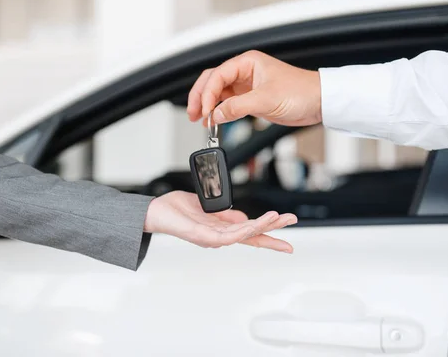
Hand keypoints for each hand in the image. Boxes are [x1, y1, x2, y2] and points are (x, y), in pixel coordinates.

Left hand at [144, 191, 296, 252]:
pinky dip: (244, 230)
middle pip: (252, 236)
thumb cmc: (176, 210)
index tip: (286, 226)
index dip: (269, 231)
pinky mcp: (203, 237)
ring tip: (278, 218)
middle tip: (292, 222)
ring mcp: (212, 238)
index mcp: (221, 229)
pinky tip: (255, 223)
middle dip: (274, 231)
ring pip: (244, 235)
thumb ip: (226, 214)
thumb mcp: (208, 208)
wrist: (155, 212)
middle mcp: (219, 236)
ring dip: (262, 227)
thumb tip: (244, 218)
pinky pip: (228, 235)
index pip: (250, 232)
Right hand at [187, 50, 321, 125]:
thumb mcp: (266, 100)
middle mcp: (245, 71)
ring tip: (200, 119)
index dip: (207, 93)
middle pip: (212, 81)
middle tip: (194, 114)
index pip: (217, 75)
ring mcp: (247, 85)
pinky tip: (213, 120)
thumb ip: (238, 107)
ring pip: (218, 92)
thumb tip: (216, 115)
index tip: (204, 110)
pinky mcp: (251, 98)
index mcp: (248, 62)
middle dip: (200, 97)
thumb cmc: (301, 91)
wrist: (319, 102)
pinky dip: (219, 111)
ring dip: (207, 105)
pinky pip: (228, 103)